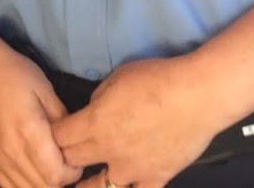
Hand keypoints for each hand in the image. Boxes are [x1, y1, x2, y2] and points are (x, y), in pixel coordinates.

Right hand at [0, 29, 84, 187]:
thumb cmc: (11, 71)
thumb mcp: (44, 88)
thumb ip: (60, 118)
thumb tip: (72, 141)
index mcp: (28, 132)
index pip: (56, 176)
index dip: (73, 172)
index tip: (77, 157)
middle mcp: (10, 152)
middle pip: (43, 187)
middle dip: (61, 180)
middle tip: (67, 161)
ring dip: (43, 184)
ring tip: (50, 166)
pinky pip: (7, 187)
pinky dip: (24, 185)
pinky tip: (31, 171)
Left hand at [52, 57, 216, 187]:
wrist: (198, 95)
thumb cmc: (159, 78)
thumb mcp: (118, 76)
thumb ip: (99, 97)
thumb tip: (94, 108)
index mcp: (94, 123)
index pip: (59, 137)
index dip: (54, 135)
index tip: (56, 133)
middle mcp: (108, 150)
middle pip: (72, 162)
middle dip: (66, 157)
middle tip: (67, 155)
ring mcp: (132, 169)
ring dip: (88, 184)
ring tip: (84, 183)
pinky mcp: (156, 178)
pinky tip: (125, 186)